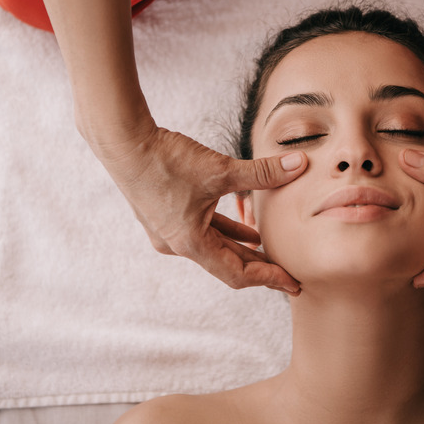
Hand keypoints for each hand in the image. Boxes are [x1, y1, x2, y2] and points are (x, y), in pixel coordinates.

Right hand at [90, 125, 307, 294]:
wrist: (123, 141)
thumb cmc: (166, 159)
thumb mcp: (221, 169)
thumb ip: (264, 172)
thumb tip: (300, 164)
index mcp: (190, 243)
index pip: (237, 273)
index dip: (268, 278)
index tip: (293, 282)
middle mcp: (178, 244)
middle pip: (227, 265)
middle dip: (260, 269)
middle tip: (289, 276)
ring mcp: (168, 232)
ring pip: (215, 247)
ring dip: (243, 249)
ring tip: (271, 253)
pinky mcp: (165, 215)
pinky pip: (203, 232)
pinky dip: (226, 231)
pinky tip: (247, 229)